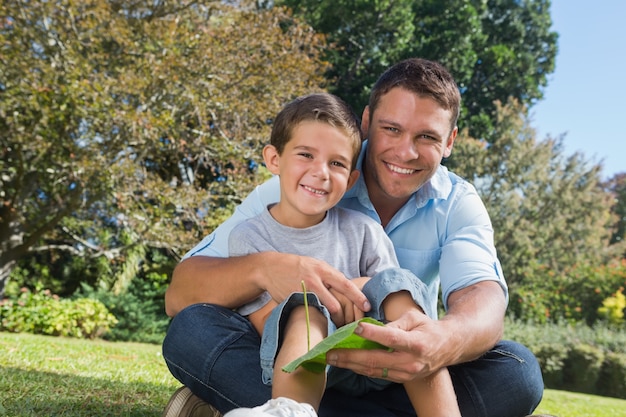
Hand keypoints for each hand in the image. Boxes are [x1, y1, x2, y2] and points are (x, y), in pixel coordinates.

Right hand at [263, 253, 370, 324]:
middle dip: (350, 312)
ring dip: (336, 318)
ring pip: (327, 307)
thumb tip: (345, 291)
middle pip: (339, 298)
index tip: (368, 306)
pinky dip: (319, 318)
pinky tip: (323, 324)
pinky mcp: (296, 298)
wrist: (270, 267)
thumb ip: (328, 278)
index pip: (345, 284)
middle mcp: (317, 278)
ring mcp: (306, 289)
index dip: (358, 296)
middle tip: (357, 322)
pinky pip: (312, 311)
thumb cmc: (296, 268)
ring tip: (340, 326)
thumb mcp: (314, 267)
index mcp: (324, 269)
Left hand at [326, 310, 447, 382]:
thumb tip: (373, 328)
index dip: (372, 334)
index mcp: (415, 343)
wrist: (446, 348)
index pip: (391, 338)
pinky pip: (377, 374)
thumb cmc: (428, 328)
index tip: (355, 327)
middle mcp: (410, 361)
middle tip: (330, 352)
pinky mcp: (401, 379)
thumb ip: (395, 323)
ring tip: (331, 359)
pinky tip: (346, 363)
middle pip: (375, 359)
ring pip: (373, 370)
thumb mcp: (415, 318)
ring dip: (350, 365)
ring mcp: (405, 373)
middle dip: (350, 356)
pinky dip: (360, 368)